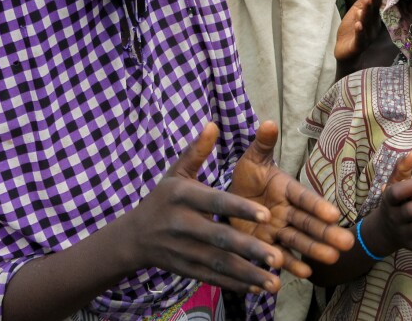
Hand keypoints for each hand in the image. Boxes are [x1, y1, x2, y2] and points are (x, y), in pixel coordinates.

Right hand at [123, 123, 284, 294]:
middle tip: (278, 256)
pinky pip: (213, 278)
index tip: (267, 215)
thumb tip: (213, 124)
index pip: (215, 202)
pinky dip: (235, 285)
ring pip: (218, 264)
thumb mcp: (176, 172)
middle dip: (248, 249)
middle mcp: (181, 225)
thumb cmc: (163, 199)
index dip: (239, 209)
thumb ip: (197, 151)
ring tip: (274, 282)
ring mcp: (183, 250)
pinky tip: (257, 288)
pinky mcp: (186, 269)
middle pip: (219, 238)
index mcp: (181, 196)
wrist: (134, 237)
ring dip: (247, 274)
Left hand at [229, 121, 354, 277]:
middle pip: (308, 222)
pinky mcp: (267, 245)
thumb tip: (268, 122)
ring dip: (315, 250)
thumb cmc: (246, 177)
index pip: (304, 198)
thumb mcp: (252, 160)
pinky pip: (281, 255)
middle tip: (346, 243)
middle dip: (326, 233)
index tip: (332, 214)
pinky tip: (306, 274)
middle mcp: (287, 211)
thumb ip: (262, 145)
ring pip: (299, 240)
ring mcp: (278, 230)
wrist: (229, 199)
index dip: (317, 205)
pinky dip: (292, 264)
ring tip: (332, 258)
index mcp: (287, 189)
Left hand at [335, 0, 384, 61]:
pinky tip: (359, 24)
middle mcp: (373, 23)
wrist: (345, 51)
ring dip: (368, 10)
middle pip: (375, 7)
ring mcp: (367, 34)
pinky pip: (360, 37)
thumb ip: (365, 0)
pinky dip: (360, 30)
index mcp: (373, 14)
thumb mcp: (358, 11)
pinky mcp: (359, 45)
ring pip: (367, 21)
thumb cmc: (353, 30)